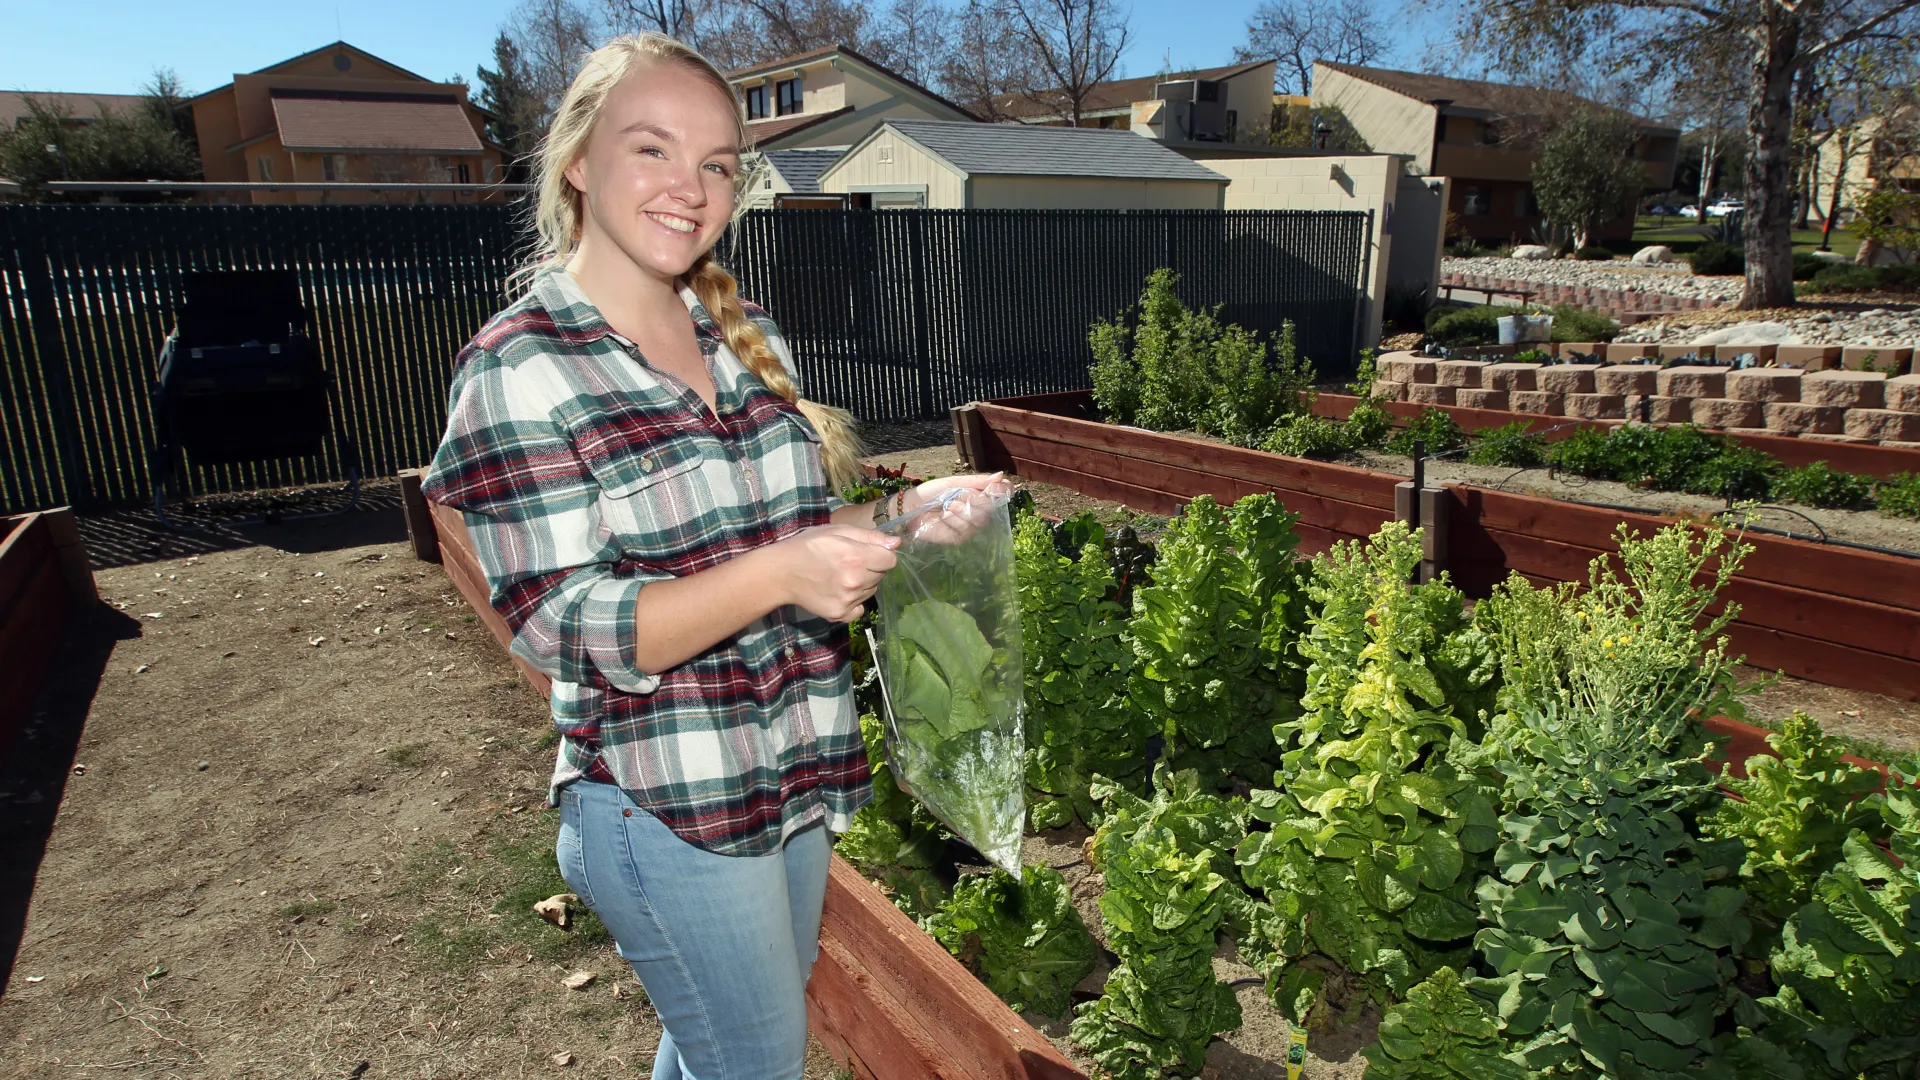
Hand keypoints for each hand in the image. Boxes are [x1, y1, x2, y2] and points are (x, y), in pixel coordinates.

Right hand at [773, 524, 899, 622]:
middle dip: (870, 568)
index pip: (890, 560)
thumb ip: (870, 536)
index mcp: (856, 557)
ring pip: (871, 591)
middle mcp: (855, 581)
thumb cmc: (808, 546)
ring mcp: (848, 600)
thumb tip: (896, 543)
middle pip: (881, 576)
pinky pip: (860, 609)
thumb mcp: (838, 530)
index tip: (865, 553)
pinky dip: (853, 602)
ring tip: (839, 576)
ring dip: (862, 584)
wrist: (781, 572)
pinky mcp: (840, 614)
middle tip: (847, 563)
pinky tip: (838, 592)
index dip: (880, 554)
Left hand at [895, 472, 1012, 544]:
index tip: (996, 487)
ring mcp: (970, 527)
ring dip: (963, 509)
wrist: (908, 508)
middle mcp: (978, 512)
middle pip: (991, 508)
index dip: (1003, 490)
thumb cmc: (929, 493)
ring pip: (979, 519)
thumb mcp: (952, 483)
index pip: (1001, 493)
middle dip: (978, 501)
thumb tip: (1001, 475)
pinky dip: (955, 519)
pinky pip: (966, 529)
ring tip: (948, 504)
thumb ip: (976, 481)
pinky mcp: (959, 538)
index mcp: (979, 496)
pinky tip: (944, 514)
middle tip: (961, 495)